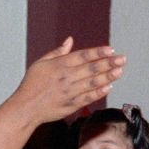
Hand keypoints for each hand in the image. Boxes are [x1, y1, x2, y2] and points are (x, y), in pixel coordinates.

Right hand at [10, 38, 125, 126]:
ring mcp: (70, 92)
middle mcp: (67, 77)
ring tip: (120, 70)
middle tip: (122, 59)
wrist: (26, 107)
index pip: (83, 56)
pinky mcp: (72, 105)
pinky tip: (109, 86)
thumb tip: (70, 40)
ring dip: (108, 76)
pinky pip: (89, 97)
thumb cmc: (32, 84)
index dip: (98, 53)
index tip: (110, 50)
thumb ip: (57, 52)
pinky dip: (99, 92)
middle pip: (92, 68)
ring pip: (93, 82)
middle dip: (109, 63)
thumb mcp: (41, 63)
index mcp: (60, 65)